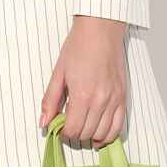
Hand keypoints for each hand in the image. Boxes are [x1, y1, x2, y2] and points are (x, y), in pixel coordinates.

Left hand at [39, 15, 129, 145]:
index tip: (59, 126)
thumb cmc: (79, 47)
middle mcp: (101, 100)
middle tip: (68, 126)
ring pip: (103, 134)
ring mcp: (114, 99)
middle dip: (75, 134)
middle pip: (87, 133)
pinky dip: (109, 135)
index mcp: (82, 95)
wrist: (101, 30)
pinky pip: (119, 126)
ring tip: (82, 129)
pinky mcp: (123, 97)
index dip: (63, 132)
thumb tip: (44, 122)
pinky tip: (99, 134)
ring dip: (90, 136)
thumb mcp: (58, 73)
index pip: (73, 129)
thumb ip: (50, 100)